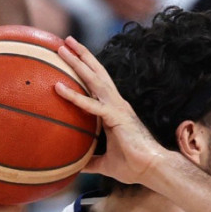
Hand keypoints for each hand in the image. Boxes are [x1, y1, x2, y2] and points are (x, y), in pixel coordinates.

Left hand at [55, 36, 168, 186]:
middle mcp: (117, 104)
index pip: (98, 86)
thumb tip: (75, 165)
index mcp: (116, 111)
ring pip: (95, 80)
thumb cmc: (134, 166)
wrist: (152, 170)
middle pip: (97, 74)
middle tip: (65, 42)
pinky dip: (74, 95)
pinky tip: (58, 87)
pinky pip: (92, 105)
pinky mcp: (116, 117)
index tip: (73, 58)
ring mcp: (118, 108)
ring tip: (62, 48)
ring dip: (78, 63)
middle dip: (82, 56)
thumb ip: (91, 160)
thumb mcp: (106, 163)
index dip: (86, 71)